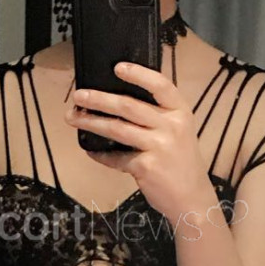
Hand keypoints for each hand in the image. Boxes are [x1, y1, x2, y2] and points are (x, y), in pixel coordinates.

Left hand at [64, 63, 214, 221]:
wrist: (192, 198)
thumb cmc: (181, 162)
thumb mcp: (179, 131)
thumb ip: (158, 116)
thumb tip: (116, 102)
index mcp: (180, 112)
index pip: (161, 85)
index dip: (138, 74)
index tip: (116, 67)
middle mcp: (172, 126)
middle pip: (129, 106)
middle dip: (99, 99)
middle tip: (78, 96)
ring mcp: (160, 146)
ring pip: (117, 128)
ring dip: (91, 122)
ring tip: (73, 117)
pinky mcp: (146, 166)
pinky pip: (116, 157)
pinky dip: (101, 154)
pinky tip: (91, 151)